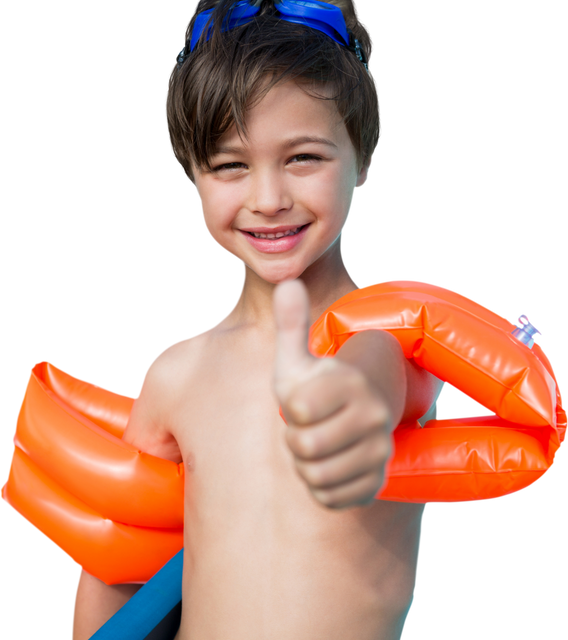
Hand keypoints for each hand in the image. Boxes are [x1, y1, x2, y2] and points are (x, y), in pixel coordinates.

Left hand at [272, 279, 392, 509]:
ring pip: (315, 475)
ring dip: (306, 463)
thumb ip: (290, 325)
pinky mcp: (375, 482)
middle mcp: (373, 416)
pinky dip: (321, 486)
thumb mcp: (298, 358)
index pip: (296, 409)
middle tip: (309, 425)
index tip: (305, 400)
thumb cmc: (319, 384)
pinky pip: (330, 497)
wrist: (359, 411)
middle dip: (296, 438)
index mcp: (350, 383)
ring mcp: (378, 451)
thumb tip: (286, 282)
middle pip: (304, 446)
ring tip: (319, 443)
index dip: (291, 408)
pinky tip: (330, 464)